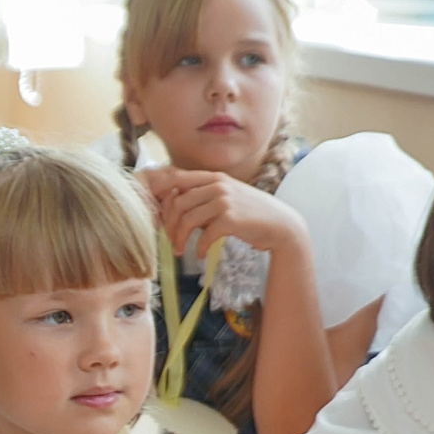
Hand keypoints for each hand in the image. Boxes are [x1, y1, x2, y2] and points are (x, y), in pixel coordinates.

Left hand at [142, 167, 309, 261]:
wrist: (280, 226)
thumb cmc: (248, 215)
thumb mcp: (225, 199)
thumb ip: (201, 199)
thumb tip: (170, 207)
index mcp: (213, 177)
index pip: (176, 178)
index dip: (158, 193)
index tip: (153, 212)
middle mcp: (218, 185)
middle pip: (177, 202)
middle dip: (169, 224)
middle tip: (170, 240)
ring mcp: (224, 200)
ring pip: (187, 219)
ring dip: (179, 239)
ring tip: (180, 251)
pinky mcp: (231, 219)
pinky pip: (204, 235)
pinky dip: (198, 248)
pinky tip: (199, 255)